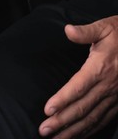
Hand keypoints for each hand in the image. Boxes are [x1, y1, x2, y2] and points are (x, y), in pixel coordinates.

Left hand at [40, 16, 117, 137]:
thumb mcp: (105, 27)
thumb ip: (86, 31)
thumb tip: (68, 30)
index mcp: (101, 67)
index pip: (79, 87)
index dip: (63, 99)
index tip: (47, 109)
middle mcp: (109, 85)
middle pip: (83, 107)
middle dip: (63, 121)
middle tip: (44, 130)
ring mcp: (115, 95)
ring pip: (94, 117)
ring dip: (74, 129)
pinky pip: (105, 118)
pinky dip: (91, 129)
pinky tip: (79, 135)